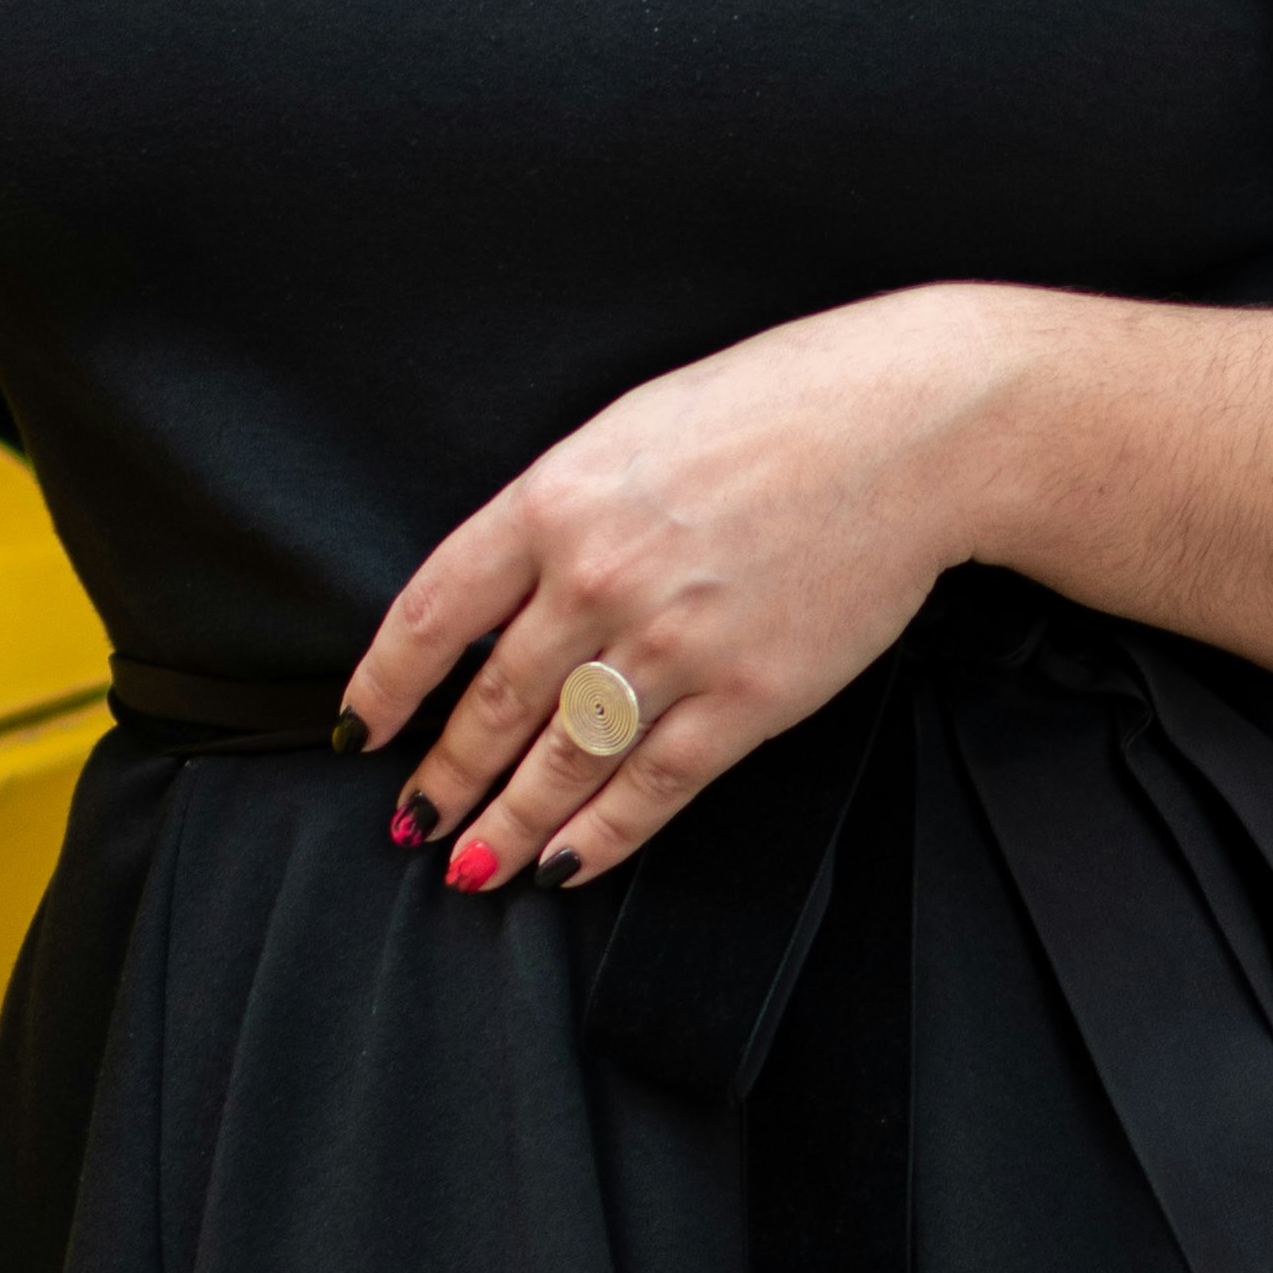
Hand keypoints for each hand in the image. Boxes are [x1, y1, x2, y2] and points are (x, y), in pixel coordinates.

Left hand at [341, 290, 1023, 891]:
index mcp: (557, 501)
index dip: (385, 685)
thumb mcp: (631, 431)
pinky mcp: (749, 696)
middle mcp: (599, 578)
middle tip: (415, 820)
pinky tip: (567, 862)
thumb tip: (502, 603)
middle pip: (494, 704)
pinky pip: (655, 784)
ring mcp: (674, 645)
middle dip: (446, 776)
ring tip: (472, 864)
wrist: (912, 427)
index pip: (433, 613)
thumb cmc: (778, 408)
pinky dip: (602, 834)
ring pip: (564, 760)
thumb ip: (560, 513)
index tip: (360, 730)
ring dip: (508, 823)